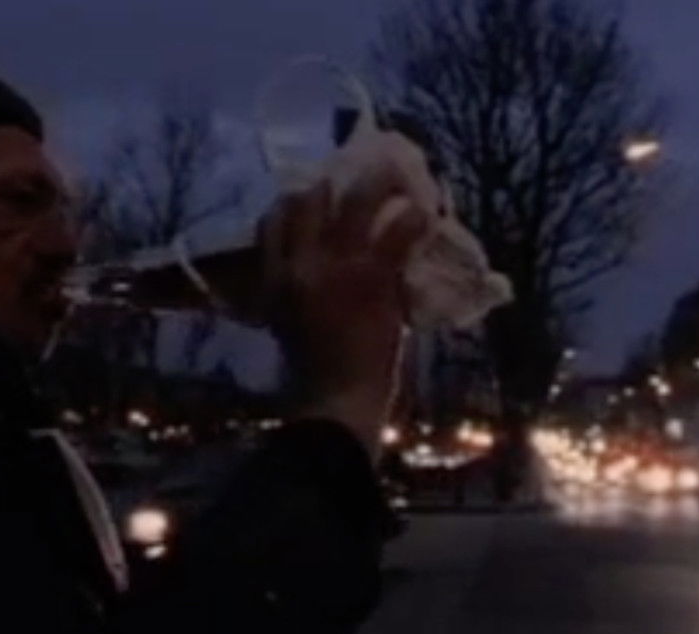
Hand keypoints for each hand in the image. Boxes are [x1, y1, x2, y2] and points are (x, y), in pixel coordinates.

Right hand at [260, 174, 429, 458]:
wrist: (336, 398)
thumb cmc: (312, 370)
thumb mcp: (283, 321)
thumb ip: (292, 286)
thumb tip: (313, 260)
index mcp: (273, 276)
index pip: (274, 219)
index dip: (297, 200)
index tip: (318, 191)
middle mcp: (301, 261)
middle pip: (312, 199)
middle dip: (337, 179)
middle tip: (363, 170)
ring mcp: (339, 264)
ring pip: (357, 202)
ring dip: (381, 183)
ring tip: (401, 174)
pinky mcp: (374, 276)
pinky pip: (398, 232)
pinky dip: (414, 219)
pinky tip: (425, 213)